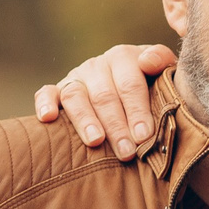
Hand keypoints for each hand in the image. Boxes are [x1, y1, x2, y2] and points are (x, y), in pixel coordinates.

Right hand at [33, 43, 177, 158]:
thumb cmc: (152, 85)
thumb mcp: (163, 71)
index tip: (144, 135)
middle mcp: (97, 65)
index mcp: (123, 57)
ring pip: (75, 96)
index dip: (137, 109)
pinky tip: (48, 118)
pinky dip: (45, 103)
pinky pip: (46, 93)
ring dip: (85, 120)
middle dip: (116, 125)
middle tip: (127, 151)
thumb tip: (147, 62)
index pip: (129, 83)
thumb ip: (162, 61)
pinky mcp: (57, 91)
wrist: (132, 86)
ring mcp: (76, 78)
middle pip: (104, 95)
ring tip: (96, 141)